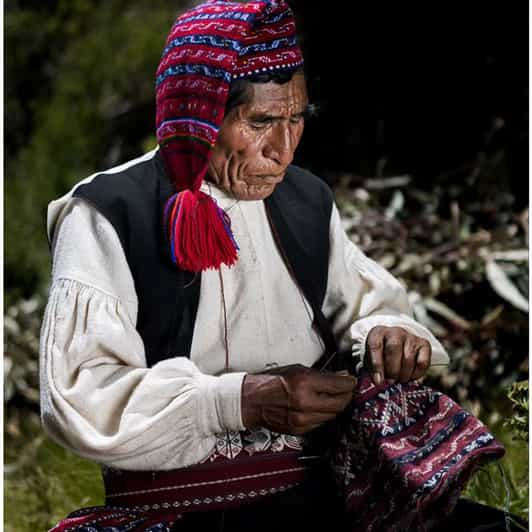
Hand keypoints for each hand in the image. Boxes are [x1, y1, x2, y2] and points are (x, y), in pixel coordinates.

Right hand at [241, 365, 356, 434]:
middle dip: (347, 396)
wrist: (251, 401)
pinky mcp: (300, 430)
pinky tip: (322, 406)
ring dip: (337, 406)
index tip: (352, 380)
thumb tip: (342, 376)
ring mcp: (303, 420)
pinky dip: (325, 414)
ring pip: (332, 415)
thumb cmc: (271, 381)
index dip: (349, 383)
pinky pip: (321, 423)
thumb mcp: (297, 370)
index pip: (338, 386)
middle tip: (348, 389)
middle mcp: (305, 403)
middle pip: (340, 403)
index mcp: (304, 384)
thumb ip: (321, 375)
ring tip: (336, 397)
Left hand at [365, 326, 430, 384]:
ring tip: (399, 380)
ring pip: (408, 357)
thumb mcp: (372, 360)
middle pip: (394, 347)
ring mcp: (411, 337)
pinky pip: (423, 363)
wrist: (397, 346)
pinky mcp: (424, 344)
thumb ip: (374, 370)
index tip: (379, 381)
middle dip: (392, 369)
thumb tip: (379, 383)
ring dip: (404, 374)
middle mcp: (395, 332)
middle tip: (391, 382)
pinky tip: (410, 377)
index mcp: (378, 333)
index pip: (376, 345)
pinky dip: (417, 374)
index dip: (377, 365)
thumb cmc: (382, 356)